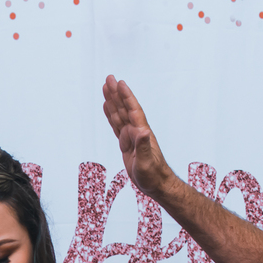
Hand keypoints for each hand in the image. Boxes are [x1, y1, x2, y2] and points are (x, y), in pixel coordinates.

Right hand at [102, 75, 176, 199]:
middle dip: (116, 93)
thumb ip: (144, 146)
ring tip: (105, 87)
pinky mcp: (126, 144)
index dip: (126, 97)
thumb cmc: (153, 175)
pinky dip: (111, 115)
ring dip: (113, 101)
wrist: (156, 184)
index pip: (132, 110)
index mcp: (141, 133)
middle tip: (108, 78)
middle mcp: (136, 131)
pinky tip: (107, 108)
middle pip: (124, 108)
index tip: (119, 83)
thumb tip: (143, 131)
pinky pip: (116, 126)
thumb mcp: (147, 162)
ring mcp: (131, 136)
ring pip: (119, 114)